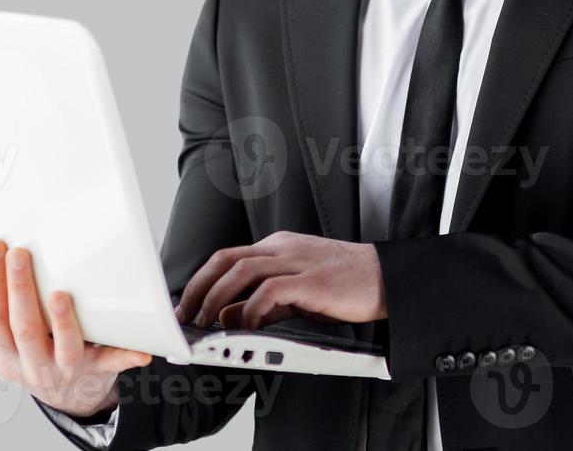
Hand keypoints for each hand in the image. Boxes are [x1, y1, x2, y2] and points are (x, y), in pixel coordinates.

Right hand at [0, 239, 151, 417]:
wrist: (66, 394)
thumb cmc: (26, 356)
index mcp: (4, 354)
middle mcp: (33, 363)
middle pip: (23, 328)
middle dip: (20, 289)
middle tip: (20, 253)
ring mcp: (68, 367)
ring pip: (63, 347)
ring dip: (61, 322)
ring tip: (59, 294)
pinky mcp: (99, 367)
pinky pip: (113, 362)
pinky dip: (127, 355)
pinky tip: (141, 349)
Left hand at [176, 231, 385, 330]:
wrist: (386, 278)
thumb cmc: (344, 286)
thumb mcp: (296, 293)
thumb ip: (262, 303)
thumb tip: (228, 317)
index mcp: (277, 247)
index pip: (227, 257)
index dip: (202, 280)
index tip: (186, 305)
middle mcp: (282, 248)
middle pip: (226, 259)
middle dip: (199, 288)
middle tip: (185, 316)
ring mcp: (297, 261)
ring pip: (242, 270)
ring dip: (217, 298)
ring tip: (206, 323)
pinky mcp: (312, 280)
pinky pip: (271, 289)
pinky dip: (253, 308)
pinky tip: (248, 325)